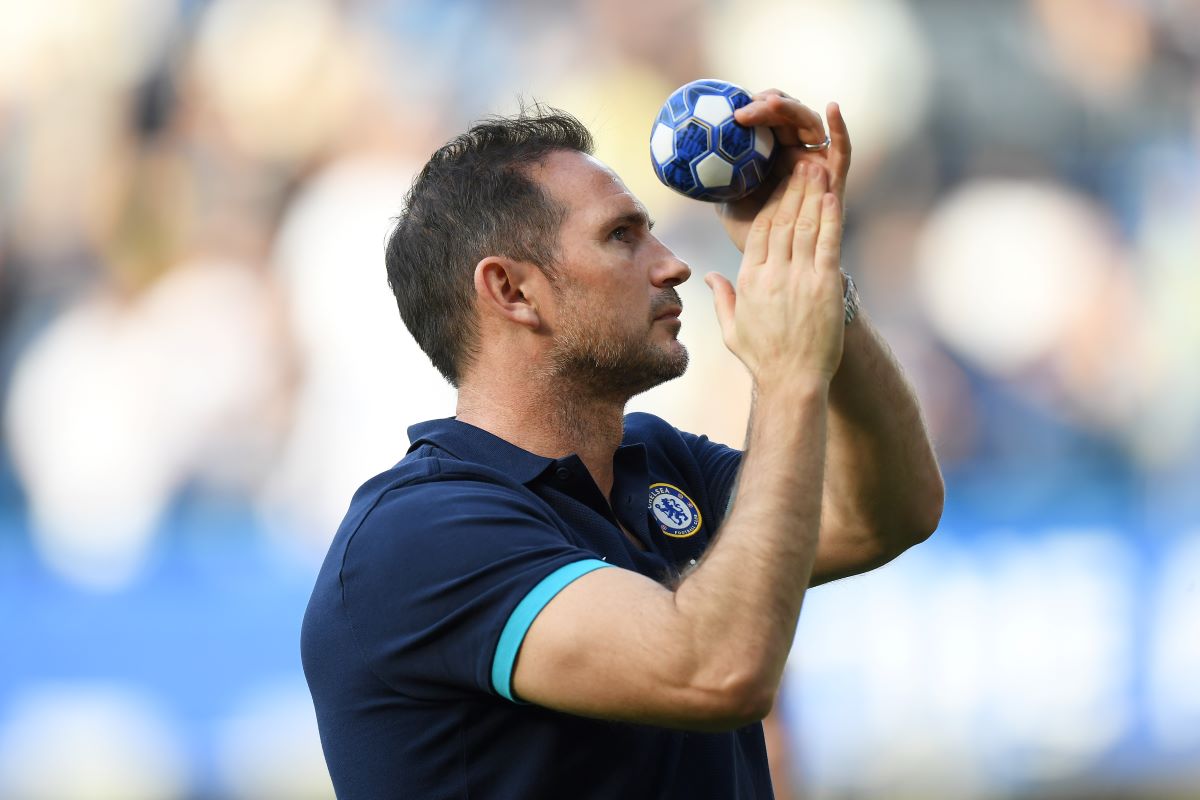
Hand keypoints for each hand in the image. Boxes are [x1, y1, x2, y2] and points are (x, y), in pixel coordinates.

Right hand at [706, 162, 845, 384]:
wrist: (792, 381)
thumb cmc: (763, 359)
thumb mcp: (732, 329)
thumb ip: (722, 298)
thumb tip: (708, 277)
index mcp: (750, 280)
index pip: (759, 231)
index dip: (770, 203)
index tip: (778, 184)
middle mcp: (772, 273)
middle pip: (782, 220)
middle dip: (792, 188)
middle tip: (800, 162)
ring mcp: (799, 278)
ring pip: (804, 225)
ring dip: (811, 194)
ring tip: (817, 168)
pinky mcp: (825, 285)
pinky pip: (827, 243)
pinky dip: (830, 217)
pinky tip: (832, 196)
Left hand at [717, 94, 851, 252]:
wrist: (775, 264)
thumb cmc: (752, 234)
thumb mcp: (728, 205)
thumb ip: (713, 182)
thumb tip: (682, 165)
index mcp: (771, 156)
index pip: (765, 120)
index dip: (750, 108)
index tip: (725, 110)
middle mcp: (794, 154)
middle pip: (786, 116)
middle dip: (766, 105)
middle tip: (742, 110)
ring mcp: (815, 163)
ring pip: (809, 124)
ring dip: (790, 110)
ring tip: (770, 103)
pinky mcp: (835, 177)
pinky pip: (842, 151)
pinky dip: (840, 128)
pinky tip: (833, 107)